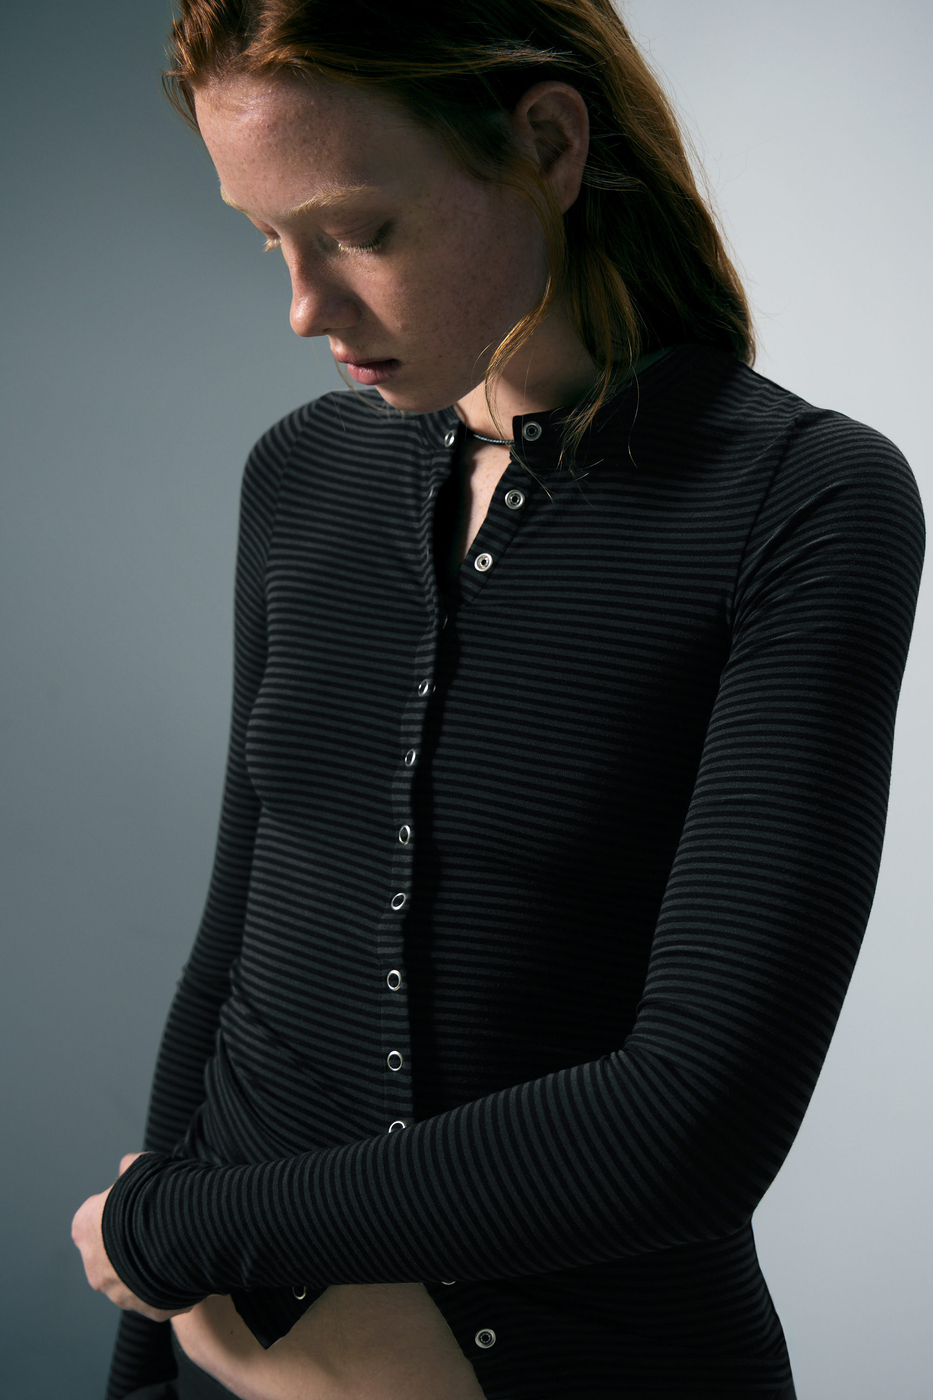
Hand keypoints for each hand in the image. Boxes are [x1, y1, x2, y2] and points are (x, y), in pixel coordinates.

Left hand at [71, 1152, 192, 1321]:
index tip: (138, 1206)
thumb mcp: (140, 1167)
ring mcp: (121, 1294)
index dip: (116, 1211)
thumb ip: (129, 1168)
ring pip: (135, 1280)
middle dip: (131, 1244)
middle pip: (112, 1255)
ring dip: (150, 1267)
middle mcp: (95, 1268)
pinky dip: (171, 1285)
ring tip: (177, 1245)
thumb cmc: (155, 1195)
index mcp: (85, 1229)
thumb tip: (127, 1165)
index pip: (93, 1220)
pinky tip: (186, 1265)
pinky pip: (160, 1296)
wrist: (182, 1231)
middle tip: (159, 1227)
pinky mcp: (148, 1309)